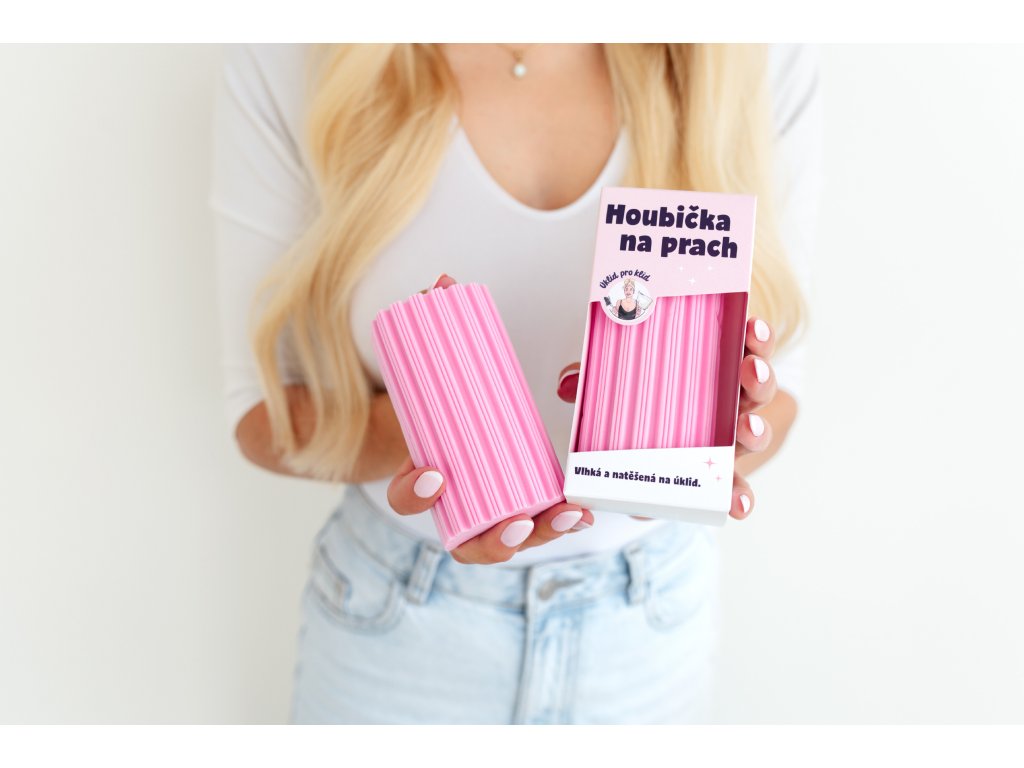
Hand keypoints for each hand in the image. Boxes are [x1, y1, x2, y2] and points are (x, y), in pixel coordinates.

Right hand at [387, 272, 593, 564]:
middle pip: (467, 541)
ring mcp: (487, 515)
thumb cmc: (446, 400)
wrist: (454, 419)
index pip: (407, 498)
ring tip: (564, 513)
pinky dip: (558, 522)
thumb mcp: (437, 365)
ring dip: (538, 535)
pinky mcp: (520, 511)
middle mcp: (454, 507)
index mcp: (422, 476)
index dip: (415, 494)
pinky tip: (581, 510)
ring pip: (506, 543)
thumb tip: (441, 283)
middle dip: (494, 540)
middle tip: (517, 521)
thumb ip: (435, 323)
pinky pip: (536, 529)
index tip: (435, 473)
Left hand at [555, 315, 778, 521]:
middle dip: (758, 377)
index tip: (753, 326)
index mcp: (714, 376)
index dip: (753, 339)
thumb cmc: (645, 414)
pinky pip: (734, 488)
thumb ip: (595, 383)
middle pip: (754, 389)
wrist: (650, 469)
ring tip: (748, 427)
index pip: (740, 350)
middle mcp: (729, 408)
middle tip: (749, 368)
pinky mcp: (718, 482)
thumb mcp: (620, 390)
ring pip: (752, 433)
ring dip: (755, 428)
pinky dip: (740, 495)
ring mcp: (728, 446)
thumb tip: (567, 383)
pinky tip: (739, 504)